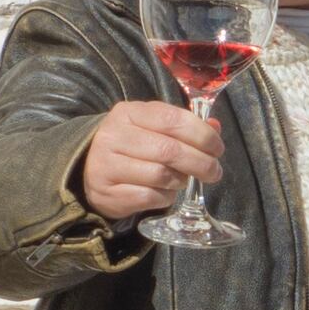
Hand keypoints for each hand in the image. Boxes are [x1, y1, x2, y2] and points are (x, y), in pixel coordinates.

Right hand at [80, 99, 221, 221]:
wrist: (90, 171)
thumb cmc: (131, 147)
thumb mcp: (153, 128)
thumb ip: (183, 126)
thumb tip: (215, 127)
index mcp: (128, 112)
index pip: (173, 119)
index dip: (202, 135)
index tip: (217, 148)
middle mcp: (114, 135)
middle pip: (170, 150)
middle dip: (201, 163)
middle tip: (214, 172)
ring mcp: (107, 164)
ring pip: (161, 175)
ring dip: (181, 180)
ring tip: (182, 179)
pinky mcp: (107, 192)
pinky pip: (150, 196)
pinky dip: (165, 197)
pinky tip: (164, 192)